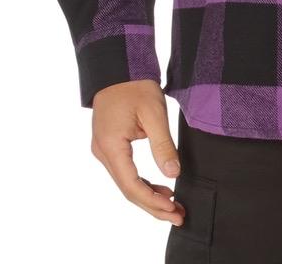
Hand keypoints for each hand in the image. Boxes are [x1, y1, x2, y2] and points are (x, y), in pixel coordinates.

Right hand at [90, 80, 185, 225]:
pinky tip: (159, 187)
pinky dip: (142, 182)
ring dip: (148, 195)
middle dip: (153, 205)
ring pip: (126, 182)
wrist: (119, 65)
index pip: (131, 185)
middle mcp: (102, 152)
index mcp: (111, 146)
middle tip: (178, 216)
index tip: (174, 209)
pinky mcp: (110, 145)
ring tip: (173, 205)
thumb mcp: (154, 112)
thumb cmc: (135, 84)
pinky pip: (125, 171)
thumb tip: (173, 173)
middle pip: (127, 189)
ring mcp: (104, 149)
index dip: (153, 201)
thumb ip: (163, 145)